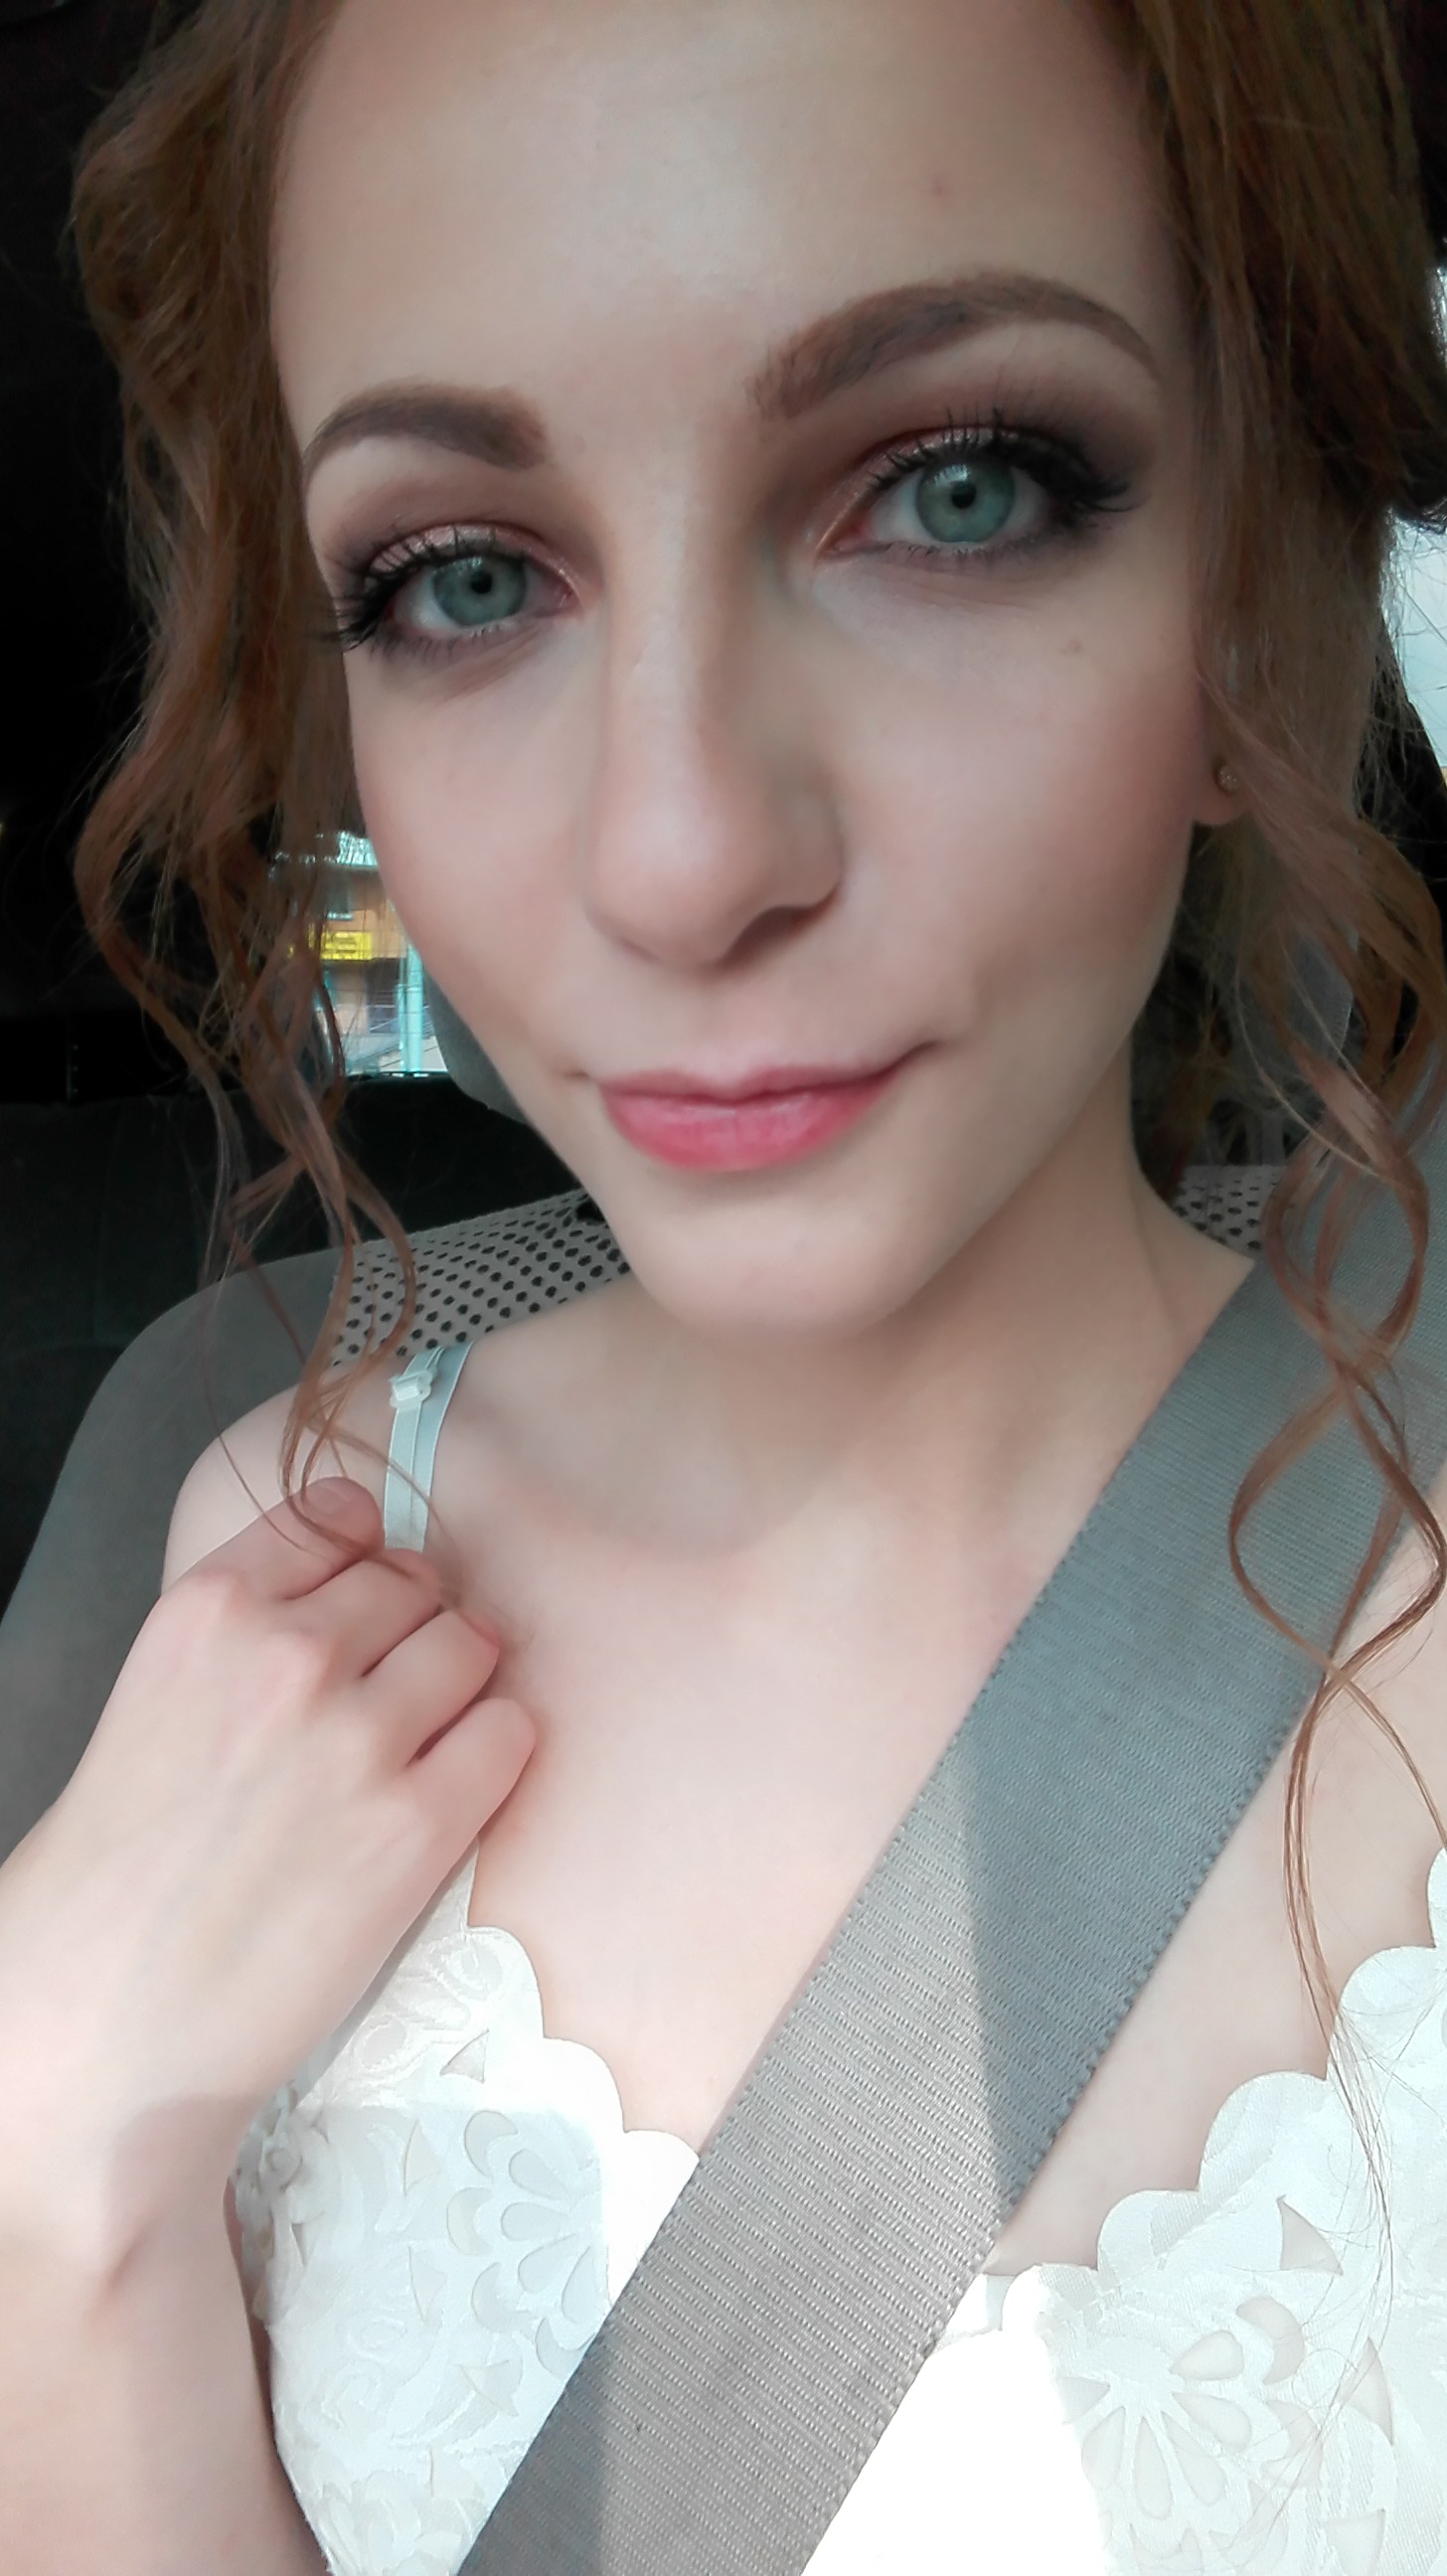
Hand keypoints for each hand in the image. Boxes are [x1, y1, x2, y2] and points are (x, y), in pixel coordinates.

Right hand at [0, 1479, 534, 2256]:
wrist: (112, 2008)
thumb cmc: (132, 1860)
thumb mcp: (162, 1688)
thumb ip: (253, 1623)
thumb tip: (369, 1565)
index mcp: (212, 1608)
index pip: (341, 1517)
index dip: (367, 1560)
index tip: (366, 1604)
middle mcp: (288, 1654)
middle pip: (417, 1585)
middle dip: (414, 1632)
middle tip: (388, 1701)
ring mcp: (359, 1737)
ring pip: (472, 1646)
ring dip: (460, 1688)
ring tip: (415, 1750)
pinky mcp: (416, 1824)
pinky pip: (510, 1732)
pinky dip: (494, 1752)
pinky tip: (448, 1792)